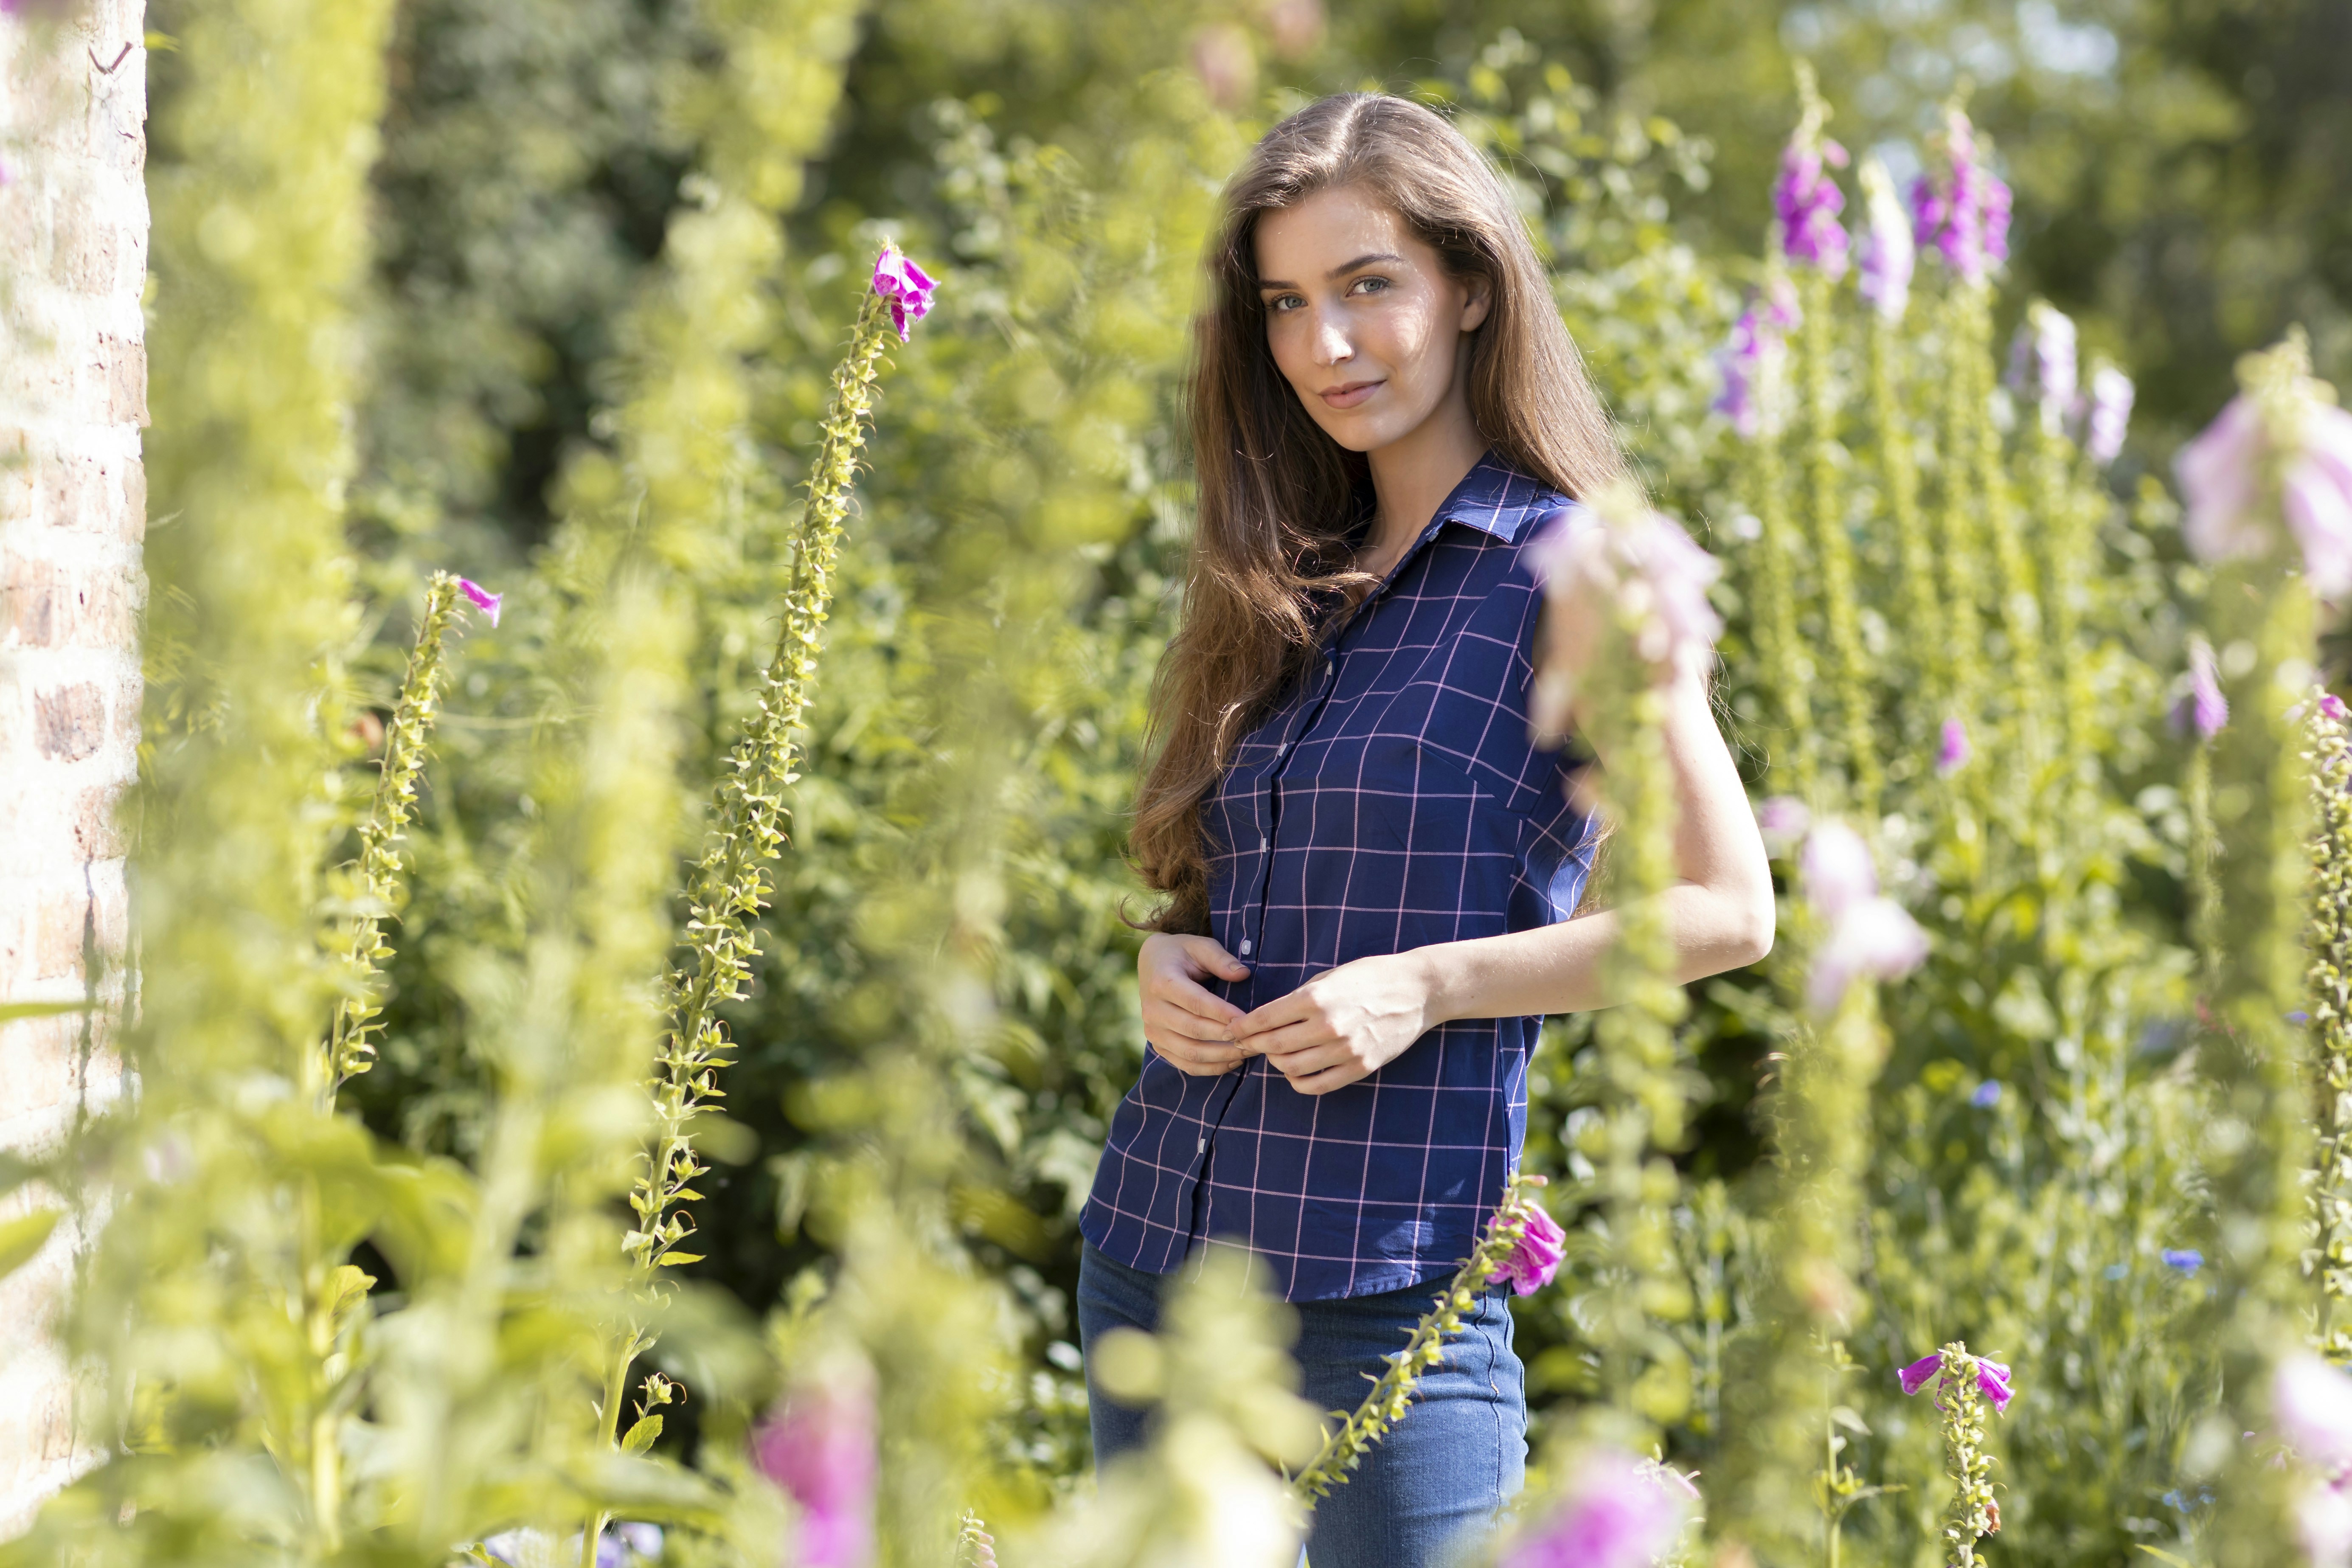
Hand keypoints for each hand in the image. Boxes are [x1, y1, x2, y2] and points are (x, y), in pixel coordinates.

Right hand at [1139, 933, 1252, 1075]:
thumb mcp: (1200, 946)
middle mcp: (1152, 1009)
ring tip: (1248, 1051)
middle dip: (1227, 1037)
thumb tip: (1243, 974)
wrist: (1152, 964)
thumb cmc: (1182, 953)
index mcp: (1162, 982)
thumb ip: (1221, 959)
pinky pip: (1185, 1064)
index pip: (1196, 1003)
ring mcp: (1153, 1030)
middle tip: (1255, 1038)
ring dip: (1222, 1056)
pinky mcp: (1158, 1045)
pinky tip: (1233, 1061)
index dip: (1223, 1013)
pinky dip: (1210, 1067)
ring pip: (1190, 1052)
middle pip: (1194, 1030)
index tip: (1248, 1019)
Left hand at [1234, 951, 1437, 1095]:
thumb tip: (1266, 1017)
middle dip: (1253, 1045)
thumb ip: (1298, 997)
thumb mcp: (1330, 975)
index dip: (1242, 1027)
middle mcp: (1328, 1025)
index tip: (1231, 1030)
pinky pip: (1317, 1085)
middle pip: (1273, 1045)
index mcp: (1316, 997)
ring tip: (1275, 1054)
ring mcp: (1345, 1049)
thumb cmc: (1370, 976)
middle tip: (1246, 1044)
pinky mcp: (1360, 1067)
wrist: (1417, 990)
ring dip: (1276, 1062)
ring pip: (1292, 1068)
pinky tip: (1295, 1073)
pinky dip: (1298, 1082)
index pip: (1265, 1018)